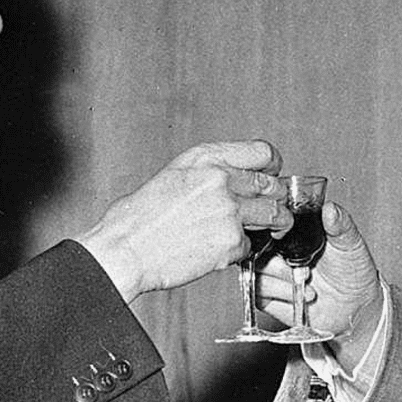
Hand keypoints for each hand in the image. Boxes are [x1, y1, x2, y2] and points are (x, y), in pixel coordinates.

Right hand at [76, 140, 286, 302]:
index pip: (262, 152)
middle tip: (273, 207)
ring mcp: (229, 211)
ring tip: (272, 230)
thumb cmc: (139, 217)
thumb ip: (209, 172)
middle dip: (275, 198)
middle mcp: (221, 180)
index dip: (273, 165)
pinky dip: (242, 250)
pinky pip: (251, 245)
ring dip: (276, 224)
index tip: (273, 175)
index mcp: (206, 159)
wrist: (125, 249)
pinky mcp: (231, 241)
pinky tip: (224, 249)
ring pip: (274, 215)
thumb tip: (236, 179)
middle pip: (273, 185)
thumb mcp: (174, 175)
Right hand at [257, 200, 383, 367]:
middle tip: (304, 271)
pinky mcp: (268, 295)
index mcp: (293, 230)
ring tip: (308, 284)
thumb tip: (331, 208)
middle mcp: (278, 249)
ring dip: (281, 281)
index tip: (283, 237)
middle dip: (277, 263)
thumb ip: (341, 225)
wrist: (356, 307)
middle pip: (256, 248)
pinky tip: (300, 297)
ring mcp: (271, 272)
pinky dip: (279, 296)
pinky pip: (258, 293)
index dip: (270, 229)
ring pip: (255, 271)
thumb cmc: (354, 271)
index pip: (268, 222)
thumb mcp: (351, 244)